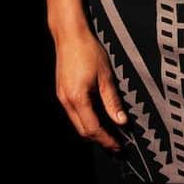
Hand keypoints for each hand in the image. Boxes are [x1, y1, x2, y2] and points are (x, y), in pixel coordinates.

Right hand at [55, 27, 126, 153]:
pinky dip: (87, 120)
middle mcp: (67, 102)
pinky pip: (74, 114)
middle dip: (100, 140)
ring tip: (111, 134)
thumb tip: (121, 122)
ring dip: (93, 131)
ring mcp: (62, 98)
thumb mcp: (106, 76)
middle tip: (117, 145)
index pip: (93, 128)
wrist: (70, 36)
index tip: (119, 147)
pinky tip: (99, 118)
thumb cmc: (89, 51)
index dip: (107, 140)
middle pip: (83, 131)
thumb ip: (113, 101)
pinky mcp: (62, 93)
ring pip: (77, 124)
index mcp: (78, 99)